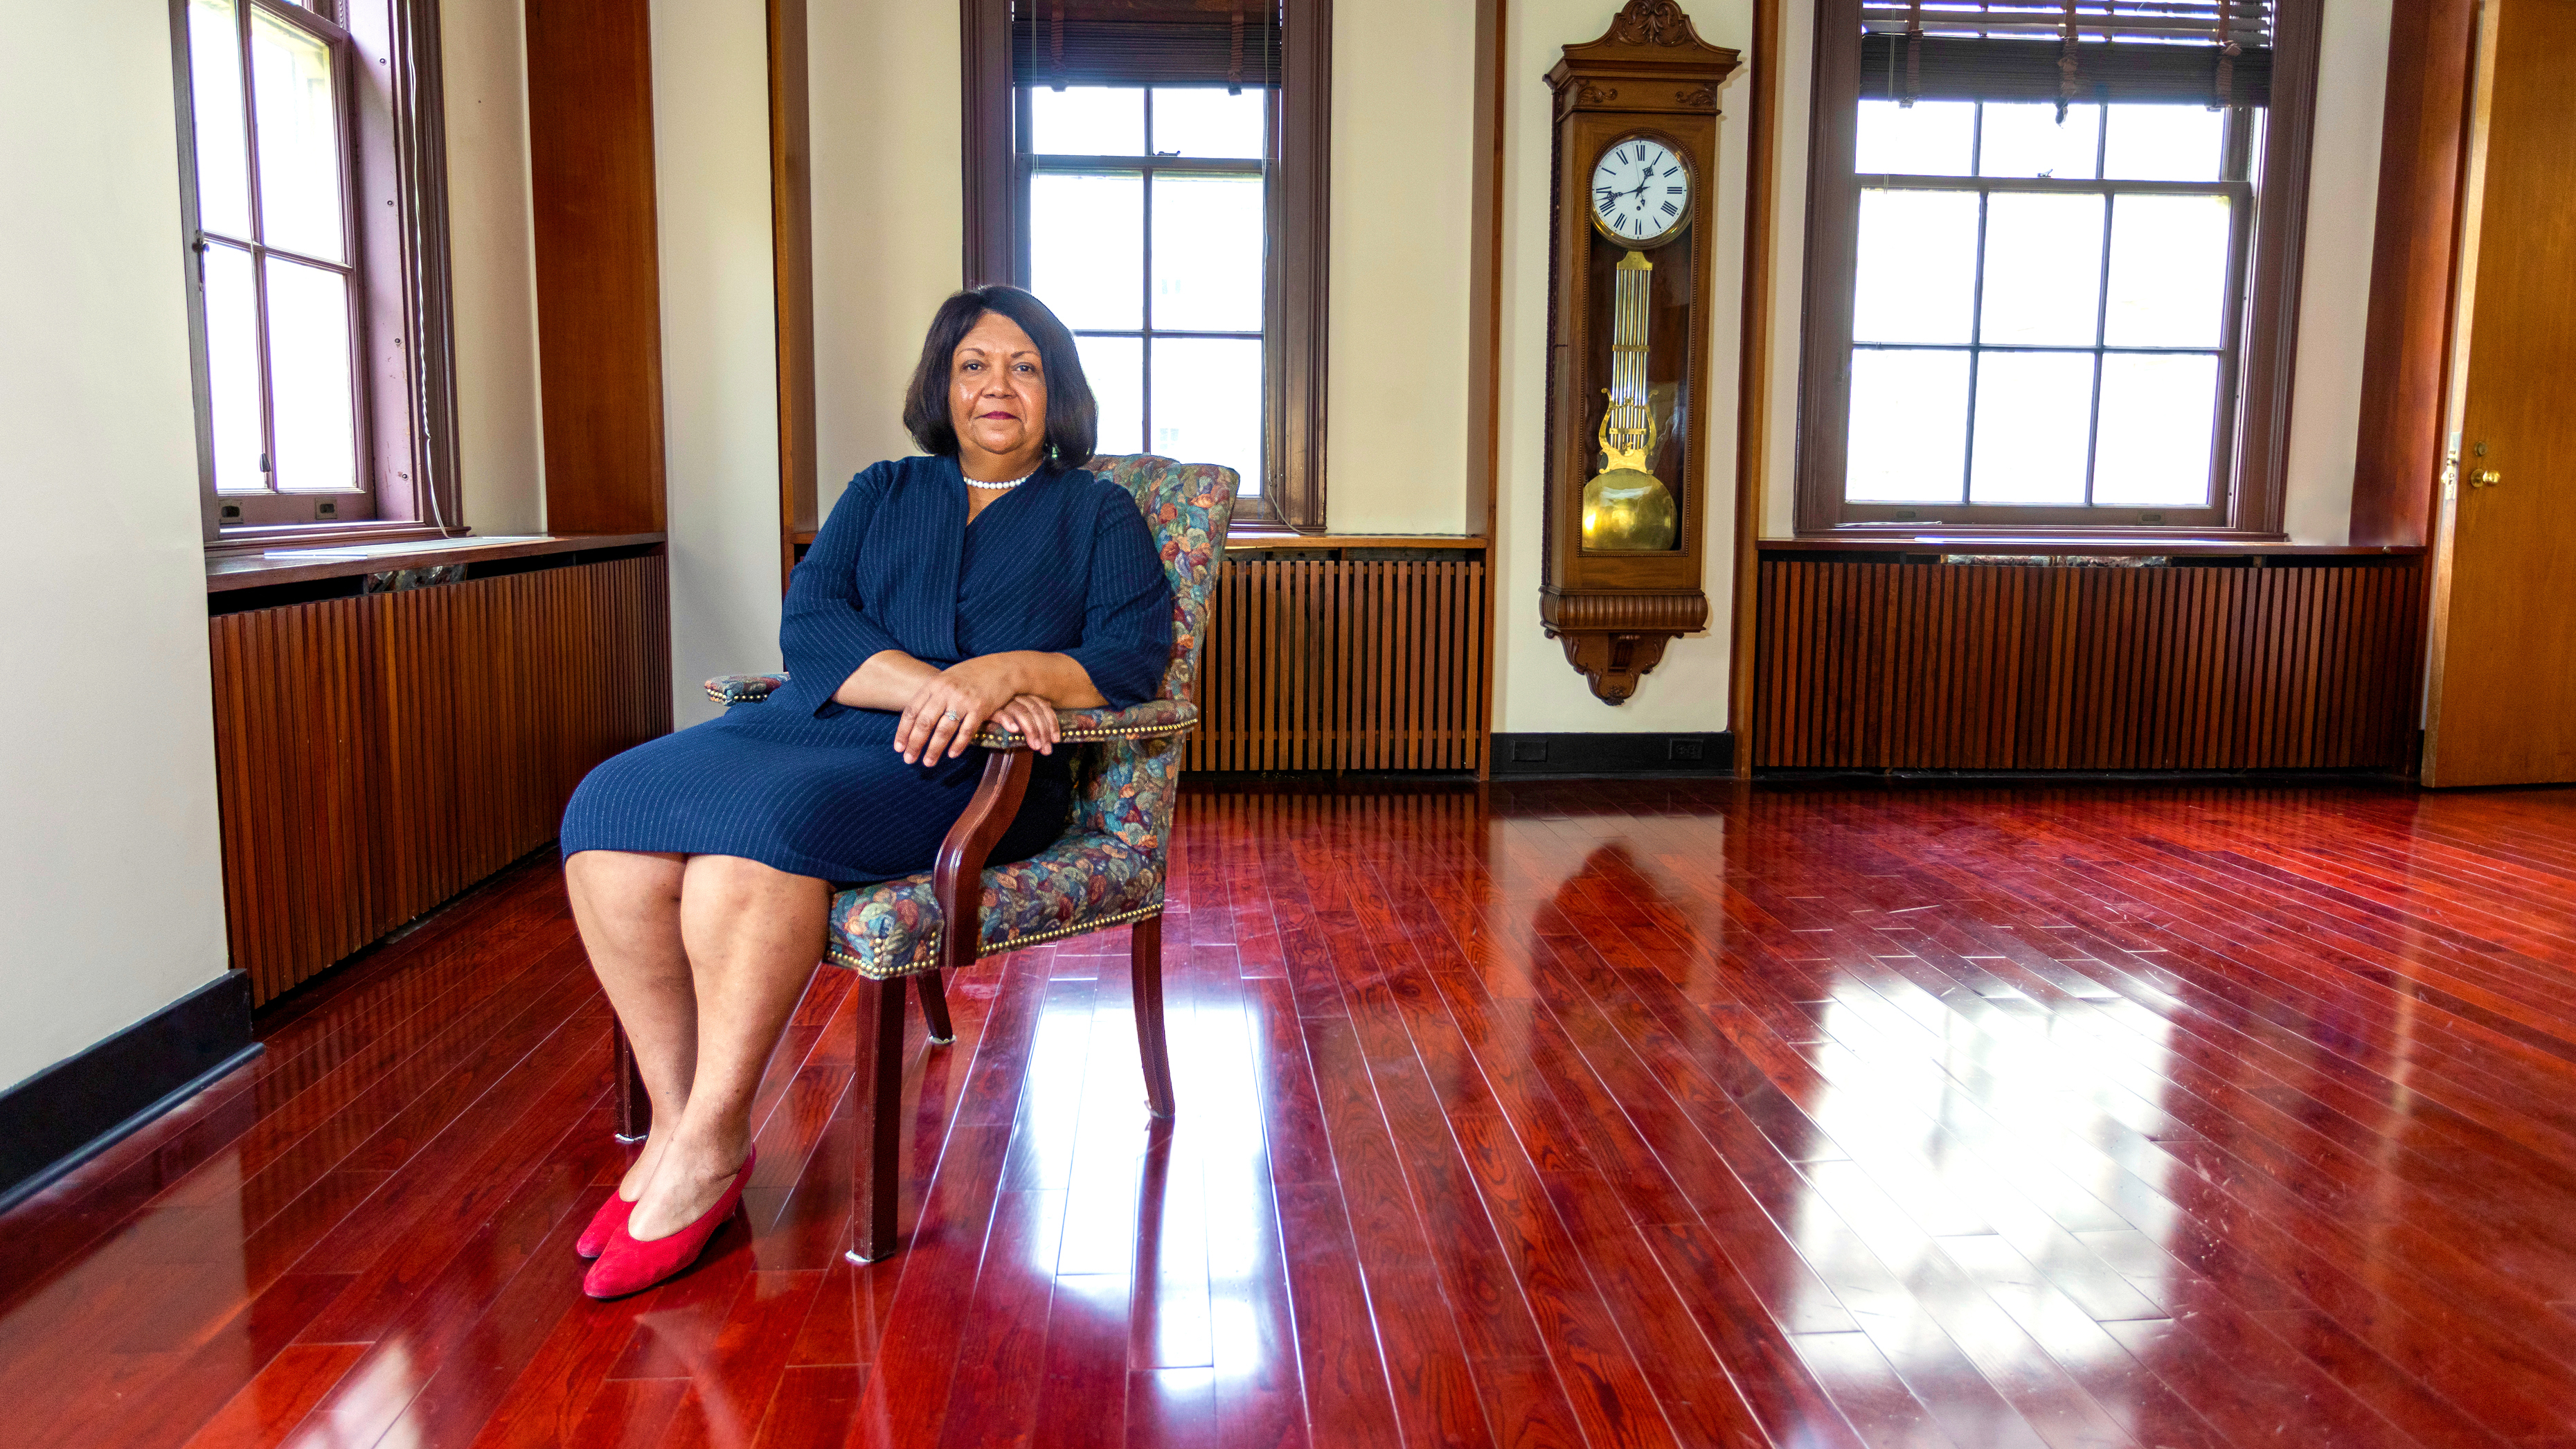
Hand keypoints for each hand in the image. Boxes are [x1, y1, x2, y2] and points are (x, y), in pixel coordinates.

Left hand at [894, 656, 1024, 763]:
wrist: (1001, 667)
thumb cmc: (971, 675)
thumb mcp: (946, 679)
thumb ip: (932, 696)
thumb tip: (915, 719)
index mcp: (933, 684)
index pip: (911, 711)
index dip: (903, 731)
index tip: (898, 748)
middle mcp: (946, 692)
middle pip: (925, 723)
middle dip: (915, 744)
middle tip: (909, 759)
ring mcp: (963, 700)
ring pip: (944, 730)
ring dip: (935, 749)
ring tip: (928, 762)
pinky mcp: (980, 708)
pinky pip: (966, 731)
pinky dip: (958, 745)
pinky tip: (952, 755)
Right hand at [988, 694, 1061, 754]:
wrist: (976, 705)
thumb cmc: (1001, 711)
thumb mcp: (1018, 712)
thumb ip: (1032, 714)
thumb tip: (1050, 717)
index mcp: (1026, 697)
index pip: (1044, 708)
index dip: (1052, 724)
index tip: (1056, 740)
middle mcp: (1017, 696)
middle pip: (1035, 712)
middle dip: (1043, 732)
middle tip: (1045, 750)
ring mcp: (1004, 701)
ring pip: (1022, 713)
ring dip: (1031, 730)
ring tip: (1035, 746)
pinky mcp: (990, 708)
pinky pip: (1000, 713)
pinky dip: (1008, 721)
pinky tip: (1014, 730)